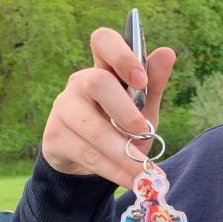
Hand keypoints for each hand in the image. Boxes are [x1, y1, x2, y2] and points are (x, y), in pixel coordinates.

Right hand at [42, 27, 176, 186]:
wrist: (91, 162)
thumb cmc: (121, 126)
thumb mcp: (143, 107)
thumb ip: (153, 84)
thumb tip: (167, 52)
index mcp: (104, 67)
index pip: (103, 41)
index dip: (121, 55)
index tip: (140, 79)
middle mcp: (80, 82)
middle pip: (97, 82)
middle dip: (124, 110)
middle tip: (144, 131)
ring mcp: (63, 108)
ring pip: (93, 128)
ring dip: (123, 153)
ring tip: (146, 172)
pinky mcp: (54, 136)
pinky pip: (86, 153)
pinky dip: (113, 170)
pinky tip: (132, 180)